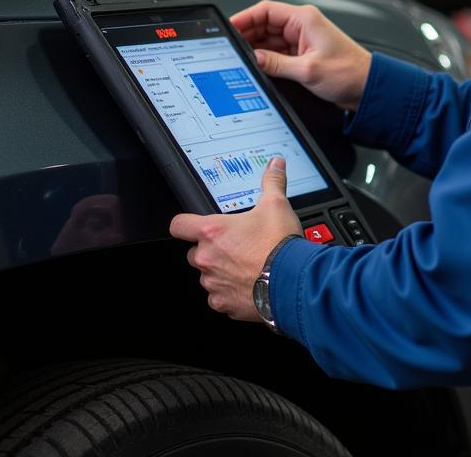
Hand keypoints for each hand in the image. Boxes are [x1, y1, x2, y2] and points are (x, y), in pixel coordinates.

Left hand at [169, 157, 301, 321]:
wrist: (291, 282)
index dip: (185, 223)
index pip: (179, 225)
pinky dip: (231, 292)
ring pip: (208, 276)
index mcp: (213, 232)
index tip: (193, 224)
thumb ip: (272, 182)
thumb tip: (274, 165)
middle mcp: (207, 259)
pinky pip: (220, 297)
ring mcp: (214, 284)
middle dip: (211, 249)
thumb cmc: (278, 245)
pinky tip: (249, 283)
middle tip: (235, 244)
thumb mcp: (276, 204)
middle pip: (195, 252)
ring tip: (246, 264)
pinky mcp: (224, 304)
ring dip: (221, 271)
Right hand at [230, 0, 371, 110]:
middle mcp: (303, 25)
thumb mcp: (308, 70)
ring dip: (255, 48)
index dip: (245, 17)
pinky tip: (257, 65)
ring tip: (240, 59)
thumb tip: (254, 58)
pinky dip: (266, 57)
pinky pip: (277, 51)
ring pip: (269, 38)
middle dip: (247, 35)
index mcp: (305, 19)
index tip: (229, 26)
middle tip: (230, 47)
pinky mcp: (303, 53)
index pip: (266, 10)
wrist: (367, 87)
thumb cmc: (350, 73)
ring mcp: (302, 39)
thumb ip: (277, 63)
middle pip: (265, 23)